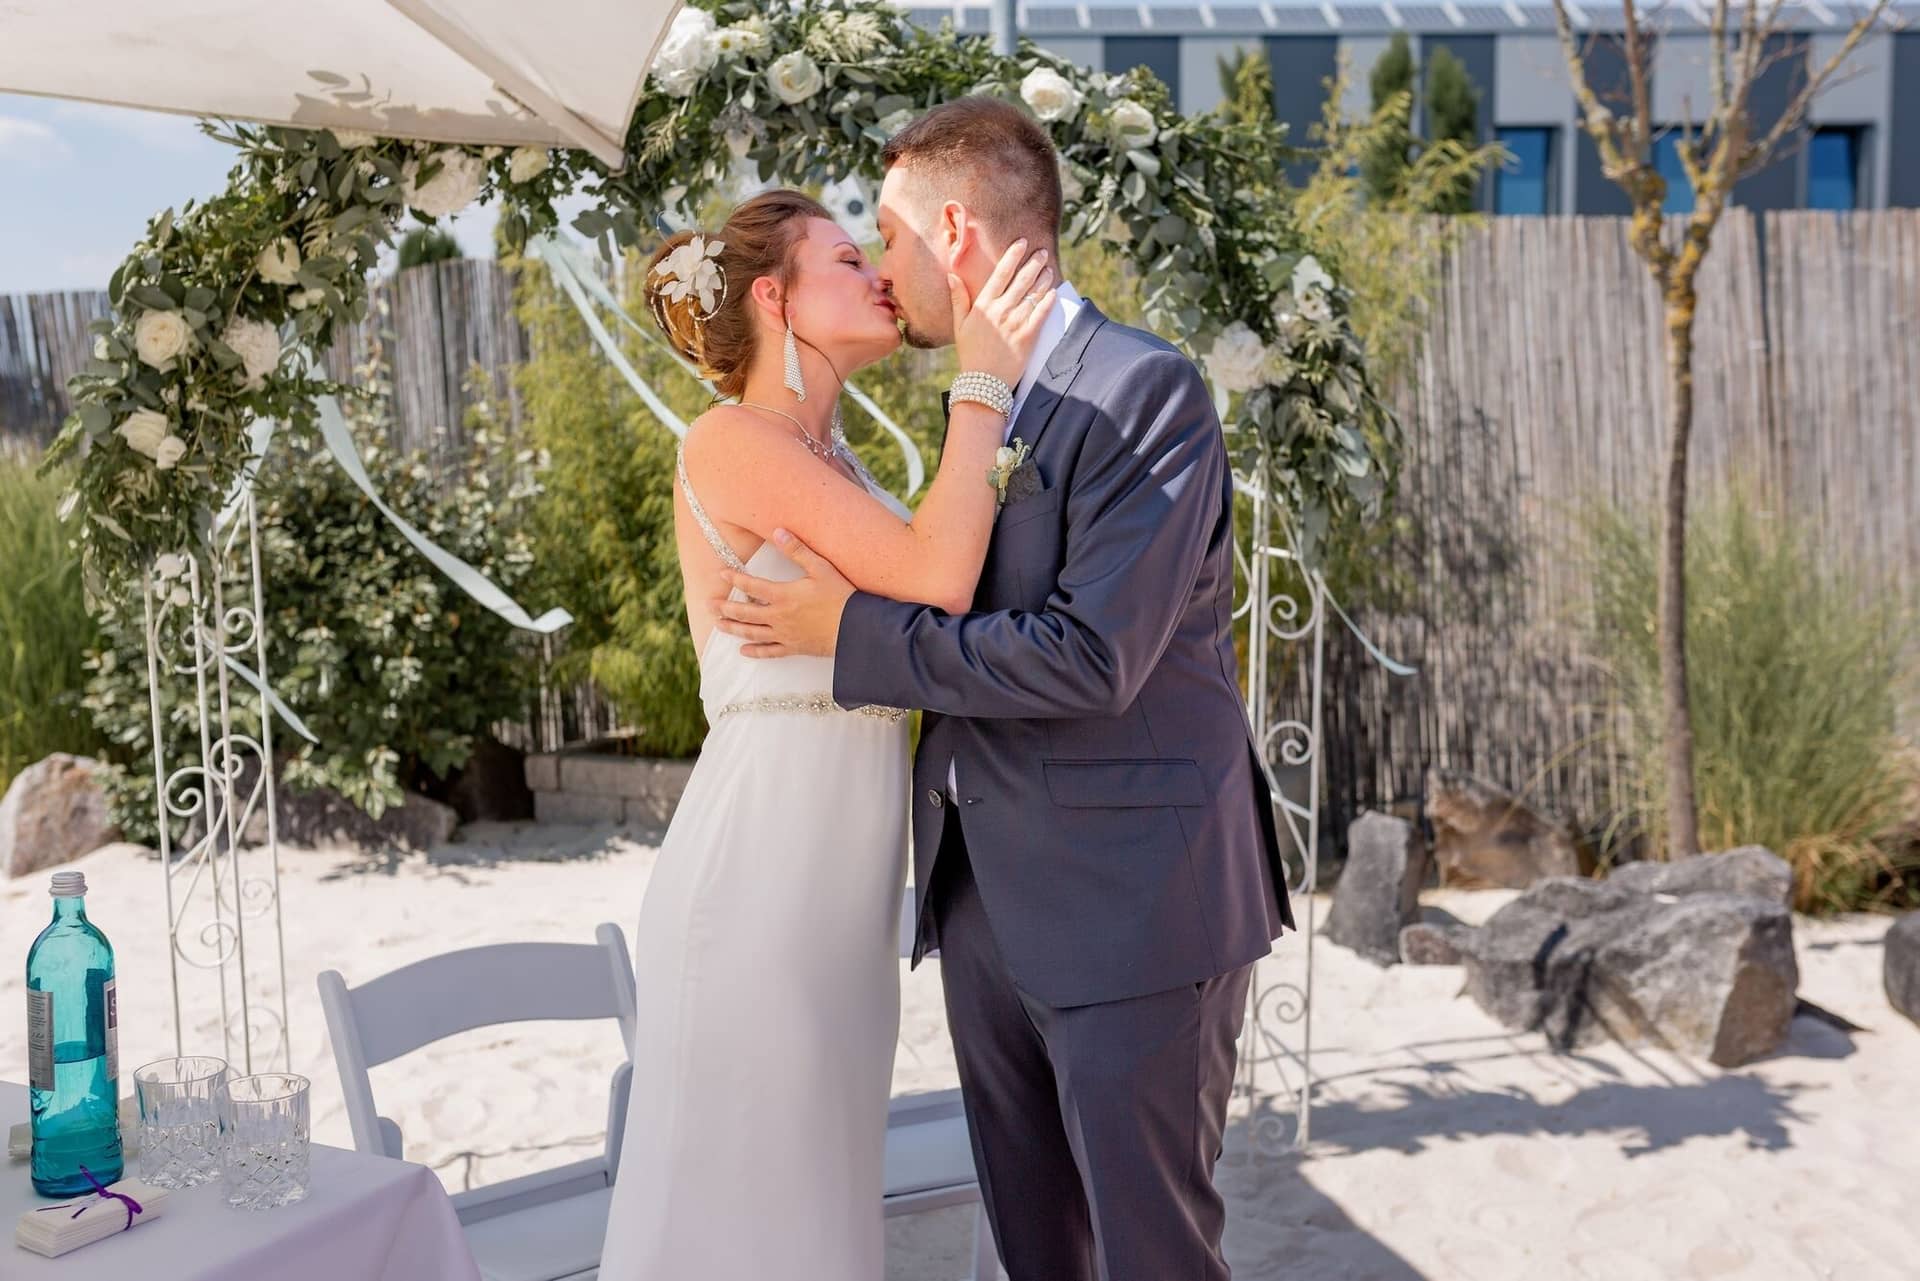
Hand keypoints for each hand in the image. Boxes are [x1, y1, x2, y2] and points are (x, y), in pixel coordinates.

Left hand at [711, 529, 853, 658]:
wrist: (856, 628)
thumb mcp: (821, 568)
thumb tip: (778, 530)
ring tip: (718, 625)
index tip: (721, 573)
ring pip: (752, 633)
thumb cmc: (841, 595)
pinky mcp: (794, 648)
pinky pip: (769, 652)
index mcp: (783, 595)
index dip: (734, 579)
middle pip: (745, 613)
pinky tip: (742, 651)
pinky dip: (755, 652)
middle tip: (709, 604)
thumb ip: (797, 550)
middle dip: (725, 608)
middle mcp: (779, 617)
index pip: (751, 586)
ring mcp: (785, 634)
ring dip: (732, 629)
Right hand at [951, 239, 1056, 388]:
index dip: (1013, 256)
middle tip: (1042, 252)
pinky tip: (1052, 291)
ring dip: (1043, 278)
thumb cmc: (970, 353)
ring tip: (1049, 268)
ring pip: (1033, 294)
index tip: (1021, 243)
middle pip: (1021, 280)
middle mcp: (1001, 311)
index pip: (1001, 273)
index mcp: (984, 305)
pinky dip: (1048, 300)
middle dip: (1033, 263)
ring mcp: (1016, 323)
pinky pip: (1042, 313)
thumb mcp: (960, 325)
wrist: (983, 382)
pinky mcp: (1029, 336)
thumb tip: (952, 276)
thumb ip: (958, 299)